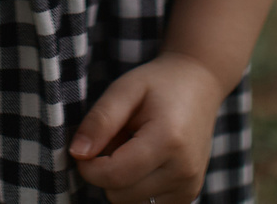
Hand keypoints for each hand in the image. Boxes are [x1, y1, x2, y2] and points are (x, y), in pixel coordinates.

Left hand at [69, 53, 228, 203]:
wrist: (199, 85)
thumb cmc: (158, 84)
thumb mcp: (124, 89)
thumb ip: (100, 121)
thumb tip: (77, 154)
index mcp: (169, 141)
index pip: (114, 177)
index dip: (88, 167)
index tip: (87, 147)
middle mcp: (184, 171)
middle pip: (119, 195)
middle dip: (107, 171)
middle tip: (119, 139)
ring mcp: (189, 187)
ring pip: (130, 203)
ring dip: (122, 180)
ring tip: (134, 148)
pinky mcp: (188, 195)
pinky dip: (137, 186)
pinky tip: (146, 161)